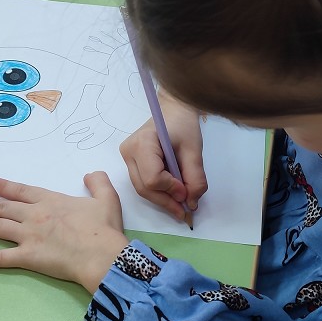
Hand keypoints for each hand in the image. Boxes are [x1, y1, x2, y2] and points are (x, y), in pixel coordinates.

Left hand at [0, 174, 129, 293]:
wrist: (100, 253)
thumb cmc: (104, 229)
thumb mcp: (107, 200)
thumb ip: (98, 183)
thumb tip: (92, 174)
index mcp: (51, 201)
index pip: (22, 191)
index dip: (5, 187)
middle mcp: (34, 215)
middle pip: (2, 207)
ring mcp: (28, 236)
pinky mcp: (27, 257)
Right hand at [120, 94, 207, 221]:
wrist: (173, 110)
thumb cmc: (183, 124)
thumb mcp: (194, 150)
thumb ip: (195, 178)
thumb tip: (191, 203)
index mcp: (142, 143)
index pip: (152, 178)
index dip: (171, 189)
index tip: (187, 191)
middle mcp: (128, 152)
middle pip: (144, 187)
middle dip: (166, 201)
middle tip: (185, 210)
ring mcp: (127, 158)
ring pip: (142, 189)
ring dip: (163, 199)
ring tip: (181, 204)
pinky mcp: (131, 163)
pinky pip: (143, 184)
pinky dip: (159, 192)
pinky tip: (173, 195)